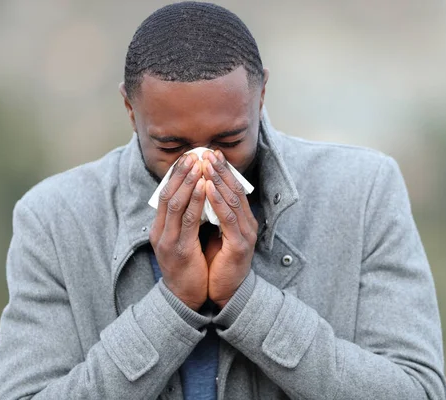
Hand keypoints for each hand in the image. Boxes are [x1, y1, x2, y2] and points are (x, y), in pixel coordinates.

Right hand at [149, 153, 207, 310]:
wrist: (184, 299)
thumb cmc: (188, 269)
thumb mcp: (182, 242)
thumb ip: (185, 223)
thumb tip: (196, 200)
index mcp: (160, 230)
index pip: (164, 195)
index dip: (176, 176)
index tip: (187, 158)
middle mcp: (159, 233)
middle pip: (167, 195)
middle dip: (180, 173)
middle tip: (192, 154)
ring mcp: (167, 241)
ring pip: (175, 204)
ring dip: (188, 181)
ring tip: (198, 164)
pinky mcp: (179, 250)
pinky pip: (187, 220)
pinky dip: (195, 200)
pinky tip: (204, 187)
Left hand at [201, 151, 257, 307]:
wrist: (225, 293)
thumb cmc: (218, 264)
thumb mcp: (215, 235)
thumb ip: (212, 216)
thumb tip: (198, 195)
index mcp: (241, 220)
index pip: (233, 188)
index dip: (223, 170)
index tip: (209, 154)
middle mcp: (247, 223)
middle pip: (235, 189)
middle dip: (220, 169)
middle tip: (208, 151)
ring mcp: (245, 233)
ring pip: (232, 199)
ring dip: (219, 179)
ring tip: (206, 163)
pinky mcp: (240, 245)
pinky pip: (228, 218)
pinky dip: (218, 200)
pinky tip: (209, 187)